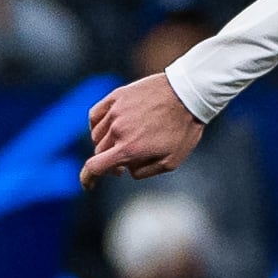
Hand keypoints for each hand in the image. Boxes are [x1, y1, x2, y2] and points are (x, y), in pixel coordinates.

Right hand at [81, 72, 207, 183]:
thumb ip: (144, 172)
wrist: (189, 94)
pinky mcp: (117, 96)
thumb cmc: (184, 129)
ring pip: (97, 135)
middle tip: (123, 164)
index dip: (87, 179)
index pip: (94, 167)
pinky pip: (96, 114)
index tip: (89, 184)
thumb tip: (127, 170)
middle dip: (109, 162)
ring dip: (105, 145)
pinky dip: (97, 125)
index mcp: (129, 149)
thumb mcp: (171, 161)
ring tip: (122, 145)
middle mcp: (117, 130)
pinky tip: (108, 128)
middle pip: (99, 152)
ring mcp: (115, 111)